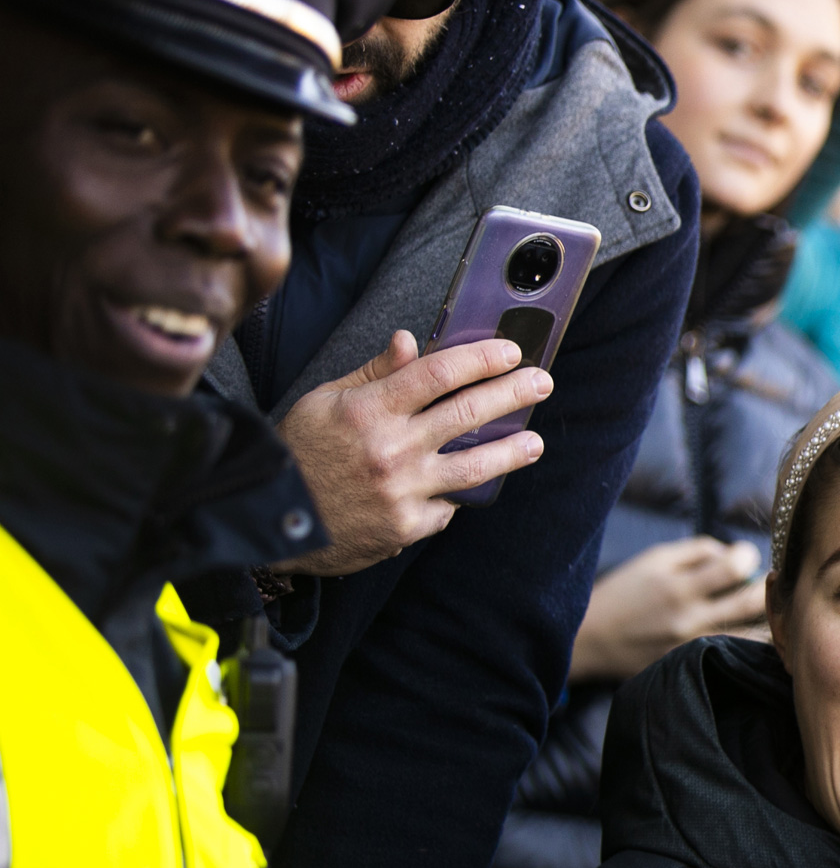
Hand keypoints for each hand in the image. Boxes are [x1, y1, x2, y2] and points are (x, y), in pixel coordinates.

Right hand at [274, 331, 549, 575]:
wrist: (269, 518)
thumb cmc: (299, 453)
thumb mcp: (324, 401)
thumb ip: (374, 374)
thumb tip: (410, 341)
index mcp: (368, 410)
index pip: (438, 373)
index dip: (480, 359)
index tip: (509, 351)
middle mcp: (390, 448)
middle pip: (467, 413)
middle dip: (511, 393)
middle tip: (541, 382)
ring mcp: (402, 490)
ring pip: (474, 468)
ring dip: (511, 451)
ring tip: (535, 442)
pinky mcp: (407, 527)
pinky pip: (447, 507)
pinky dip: (457, 495)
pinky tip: (471, 486)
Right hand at [569, 537, 766, 682]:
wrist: (590, 641)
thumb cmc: (624, 592)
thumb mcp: (654, 559)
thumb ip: (697, 551)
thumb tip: (734, 553)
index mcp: (677, 586)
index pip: (733, 566)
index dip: (748, 555)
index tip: (745, 555)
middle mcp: (688, 619)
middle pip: (751, 602)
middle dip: (767, 586)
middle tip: (765, 580)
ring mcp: (693, 647)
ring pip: (752, 636)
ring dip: (766, 619)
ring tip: (764, 608)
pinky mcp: (692, 666)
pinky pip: (736, 654)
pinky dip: (753, 643)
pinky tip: (754, 632)